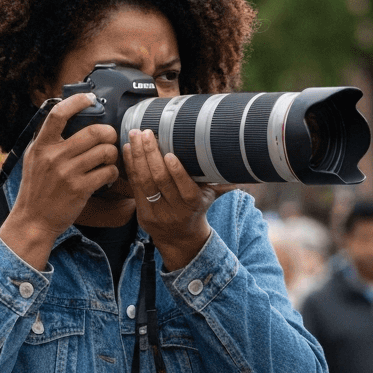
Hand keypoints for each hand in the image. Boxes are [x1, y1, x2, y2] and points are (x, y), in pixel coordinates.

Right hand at [0, 93, 119, 269]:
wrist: (33, 221)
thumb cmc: (36, 190)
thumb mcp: (34, 159)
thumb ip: (48, 141)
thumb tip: (65, 118)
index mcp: (41, 146)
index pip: (58, 114)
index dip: (76, 102)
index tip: (89, 99)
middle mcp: (53, 156)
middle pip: (93, 132)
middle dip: (108, 132)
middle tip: (110, 137)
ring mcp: (67, 173)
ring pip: (104, 151)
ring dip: (113, 153)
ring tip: (109, 159)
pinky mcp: (79, 189)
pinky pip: (107, 172)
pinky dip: (112, 172)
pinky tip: (107, 175)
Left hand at [124, 129, 232, 270]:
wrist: (180, 238)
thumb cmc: (197, 209)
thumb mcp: (211, 196)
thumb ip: (223, 181)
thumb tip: (244, 165)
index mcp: (193, 204)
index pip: (184, 187)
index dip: (175, 171)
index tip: (169, 153)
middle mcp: (174, 210)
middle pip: (160, 181)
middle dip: (151, 155)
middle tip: (146, 133)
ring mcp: (155, 213)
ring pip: (144, 182)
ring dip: (138, 157)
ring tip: (135, 136)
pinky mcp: (141, 213)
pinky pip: (134, 187)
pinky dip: (131, 166)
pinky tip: (128, 149)